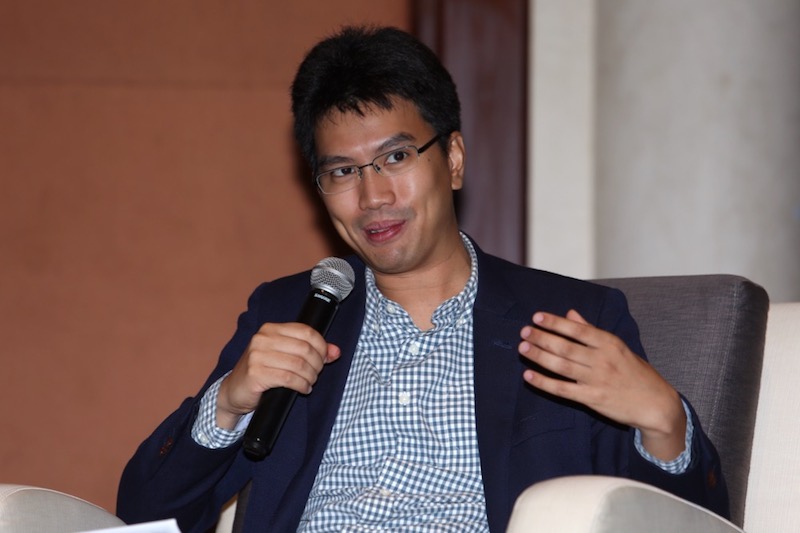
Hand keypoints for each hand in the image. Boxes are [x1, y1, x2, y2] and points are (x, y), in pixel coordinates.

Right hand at [215, 322, 340, 428]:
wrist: (234, 391)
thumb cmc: (262, 372)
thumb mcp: (285, 356)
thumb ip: (311, 351)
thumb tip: (336, 351)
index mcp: (271, 329)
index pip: (306, 331)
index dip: (322, 346)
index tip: (326, 359)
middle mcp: (262, 339)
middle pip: (304, 348)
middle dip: (317, 364)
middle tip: (316, 374)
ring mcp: (257, 356)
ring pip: (298, 364)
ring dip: (310, 376)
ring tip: (309, 383)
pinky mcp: (255, 373)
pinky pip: (289, 378)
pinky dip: (301, 385)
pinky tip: (303, 389)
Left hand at [518, 310, 686, 460]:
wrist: (656, 404)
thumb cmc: (635, 372)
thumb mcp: (618, 347)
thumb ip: (592, 331)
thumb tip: (570, 314)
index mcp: (609, 343)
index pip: (577, 330)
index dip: (555, 323)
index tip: (537, 317)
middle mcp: (602, 360)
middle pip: (565, 347)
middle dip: (542, 338)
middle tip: (524, 331)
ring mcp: (597, 380)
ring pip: (561, 366)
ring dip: (539, 356)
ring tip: (523, 347)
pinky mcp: (592, 398)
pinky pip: (562, 390)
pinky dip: (544, 382)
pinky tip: (529, 375)